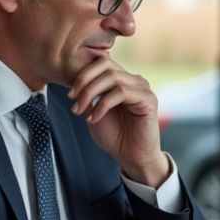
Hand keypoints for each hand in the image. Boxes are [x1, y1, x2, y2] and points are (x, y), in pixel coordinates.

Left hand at [68, 56, 168, 186]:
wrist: (130, 157)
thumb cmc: (114, 135)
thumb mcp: (94, 111)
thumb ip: (89, 94)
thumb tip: (76, 82)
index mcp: (122, 80)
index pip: (103, 62)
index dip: (83, 74)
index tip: (70, 94)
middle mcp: (134, 80)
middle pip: (106, 65)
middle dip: (85, 81)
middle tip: (73, 100)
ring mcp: (143, 88)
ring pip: (113, 77)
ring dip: (91, 93)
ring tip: (81, 111)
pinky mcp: (149, 100)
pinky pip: (122, 93)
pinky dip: (103, 104)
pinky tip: (94, 118)